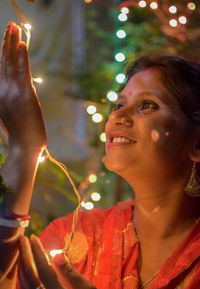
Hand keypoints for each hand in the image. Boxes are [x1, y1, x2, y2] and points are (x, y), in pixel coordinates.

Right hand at [0, 22, 45, 149]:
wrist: (23, 147)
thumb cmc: (19, 134)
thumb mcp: (9, 114)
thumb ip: (10, 99)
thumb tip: (17, 90)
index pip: (0, 68)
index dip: (3, 52)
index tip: (7, 40)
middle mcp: (1, 90)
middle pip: (3, 61)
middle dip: (6, 41)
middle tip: (10, 25)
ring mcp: (12, 92)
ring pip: (11, 62)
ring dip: (13, 43)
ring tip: (15, 27)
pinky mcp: (25, 95)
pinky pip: (22, 71)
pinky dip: (22, 57)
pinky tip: (22, 45)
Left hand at [18, 235, 101, 288]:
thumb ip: (71, 273)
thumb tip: (57, 255)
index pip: (44, 269)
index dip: (37, 252)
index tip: (34, 238)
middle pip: (29, 275)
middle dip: (25, 255)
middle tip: (23, 240)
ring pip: (24, 284)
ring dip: (22, 265)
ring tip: (23, 250)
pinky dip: (24, 276)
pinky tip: (26, 267)